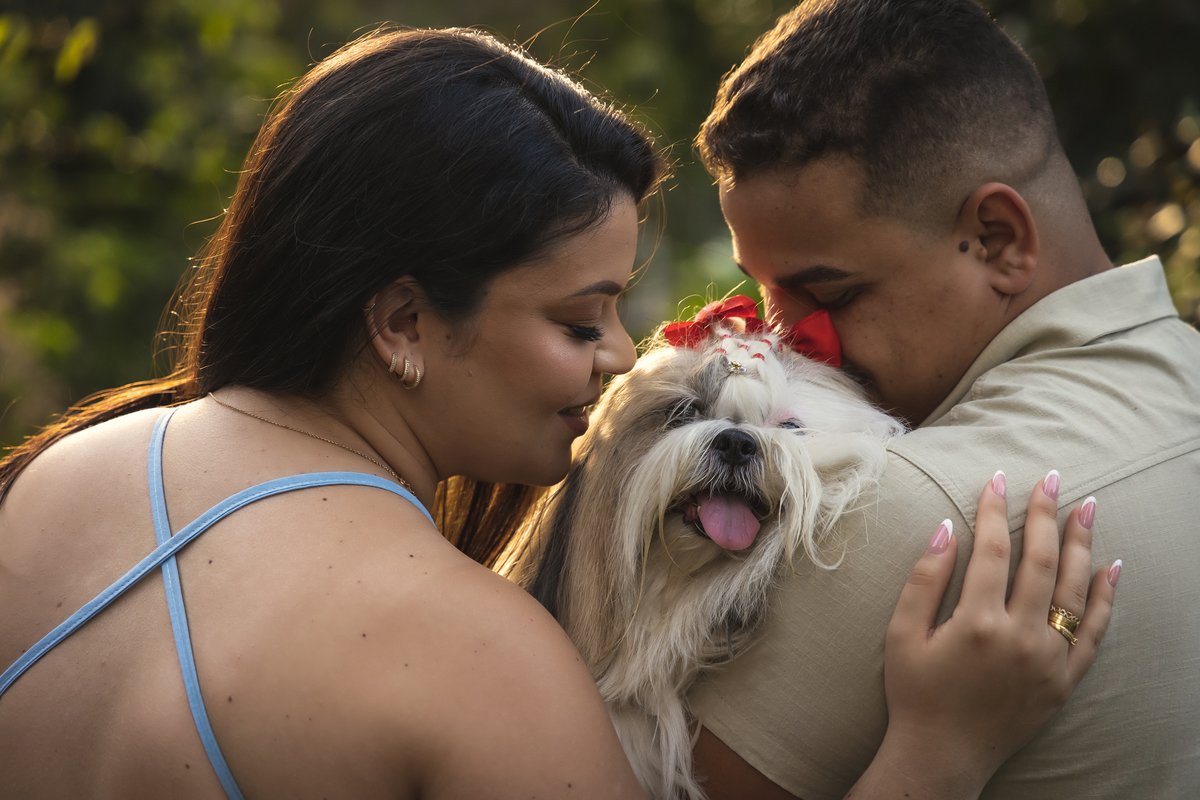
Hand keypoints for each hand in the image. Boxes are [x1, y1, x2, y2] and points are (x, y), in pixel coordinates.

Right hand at [874, 472, 1117, 798]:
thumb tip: (945, 527)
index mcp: (977, 622)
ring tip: (1087, 507)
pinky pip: (1093, 633)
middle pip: (1041, 561)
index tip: (998, 479)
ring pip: (1074, 590)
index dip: (996, 510)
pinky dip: (1106, 599)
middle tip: (1051, 478)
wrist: (942, 755)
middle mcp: (1020, 637)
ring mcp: (1048, 660)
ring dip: (1083, 544)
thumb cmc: (914, 692)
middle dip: (1046, 513)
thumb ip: (925, 579)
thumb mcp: (902, 634)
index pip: (993, 549)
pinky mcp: (1063, 681)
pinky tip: (1111, 567)